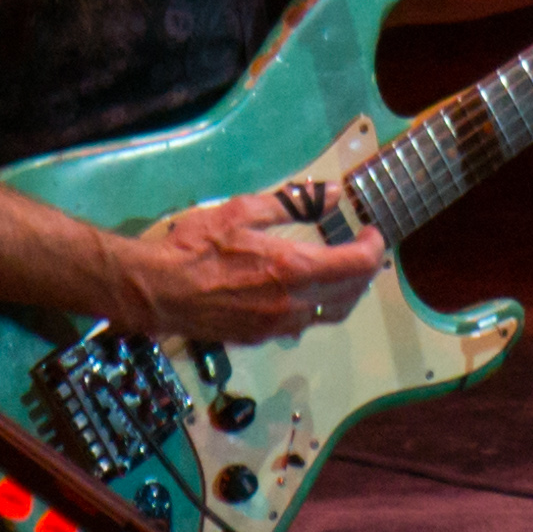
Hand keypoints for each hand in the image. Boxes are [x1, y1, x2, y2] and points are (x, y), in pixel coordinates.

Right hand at [111, 191, 383, 346]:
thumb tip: (333, 194)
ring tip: (339, 269)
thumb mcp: (242, 211)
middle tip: (362, 248)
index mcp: (294, 268)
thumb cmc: (196, 247)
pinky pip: (302, 323)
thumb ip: (293, 203)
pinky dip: (314, 306)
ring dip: (343, 292)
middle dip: (364, 270)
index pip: (357, 265)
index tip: (373, 232)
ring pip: (329, 314)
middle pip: (351, 293)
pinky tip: (302, 289)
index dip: (374, 248)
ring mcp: (278, 325)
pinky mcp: (261, 337)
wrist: (158, 291)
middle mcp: (294, 304)